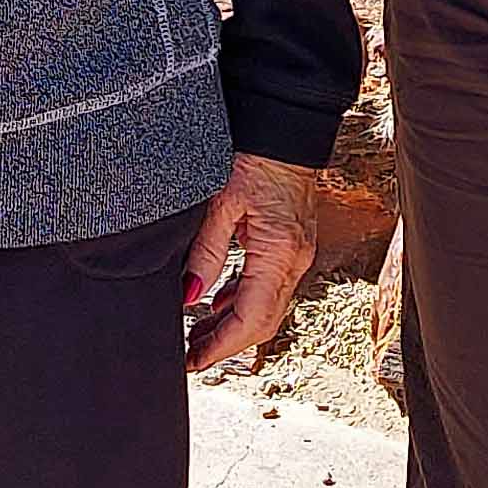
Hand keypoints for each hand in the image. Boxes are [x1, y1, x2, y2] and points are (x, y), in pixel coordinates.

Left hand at [182, 155, 319, 375]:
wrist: (287, 126)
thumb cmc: (256, 153)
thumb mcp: (222, 202)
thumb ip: (206, 251)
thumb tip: (189, 296)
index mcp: (279, 253)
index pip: (251, 319)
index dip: (220, 347)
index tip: (193, 362)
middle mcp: (295, 261)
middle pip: (263, 323)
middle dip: (225, 344)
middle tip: (189, 356)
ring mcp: (297, 254)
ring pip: (267, 308)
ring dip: (233, 326)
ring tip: (196, 336)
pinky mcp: (292, 245)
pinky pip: (270, 287)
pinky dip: (243, 302)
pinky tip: (219, 304)